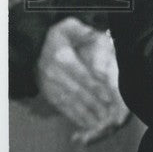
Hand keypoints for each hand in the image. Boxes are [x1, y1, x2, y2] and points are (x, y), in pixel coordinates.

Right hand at [36, 18, 127, 137]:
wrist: (34, 45)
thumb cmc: (61, 35)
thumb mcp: (72, 27)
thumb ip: (88, 34)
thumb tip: (102, 41)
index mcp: (62, 56)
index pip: (86, 74)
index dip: (102, 87)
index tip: (115, 97)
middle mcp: (54, 73)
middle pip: (81, 92)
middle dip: (100, 105)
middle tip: (117, 115)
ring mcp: (50, 86)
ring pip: (73, 103)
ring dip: (91, 114)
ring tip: (108, 123)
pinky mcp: (48, 94)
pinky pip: (64, 107)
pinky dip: (78, 117)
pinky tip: (91, 124)